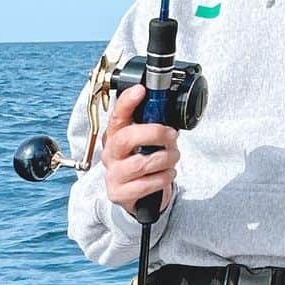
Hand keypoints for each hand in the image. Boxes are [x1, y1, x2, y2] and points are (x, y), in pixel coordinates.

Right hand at [101, 85, 178, 217]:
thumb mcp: (147, 141)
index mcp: (116, 136)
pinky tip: (167, 174)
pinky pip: (147, 183)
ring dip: (166, 158)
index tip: (141, 90)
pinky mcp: (120, 193)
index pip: (117, 116)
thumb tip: (168, 107)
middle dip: (155, 133)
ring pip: (142, 163)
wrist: (137, 194)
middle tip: (172, 135)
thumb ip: (153, 124)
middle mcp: (111, 154)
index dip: (127, 102)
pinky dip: (164, 177)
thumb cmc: (144, 160)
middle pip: (126, 138)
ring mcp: (113, 174)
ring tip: (173, 157)